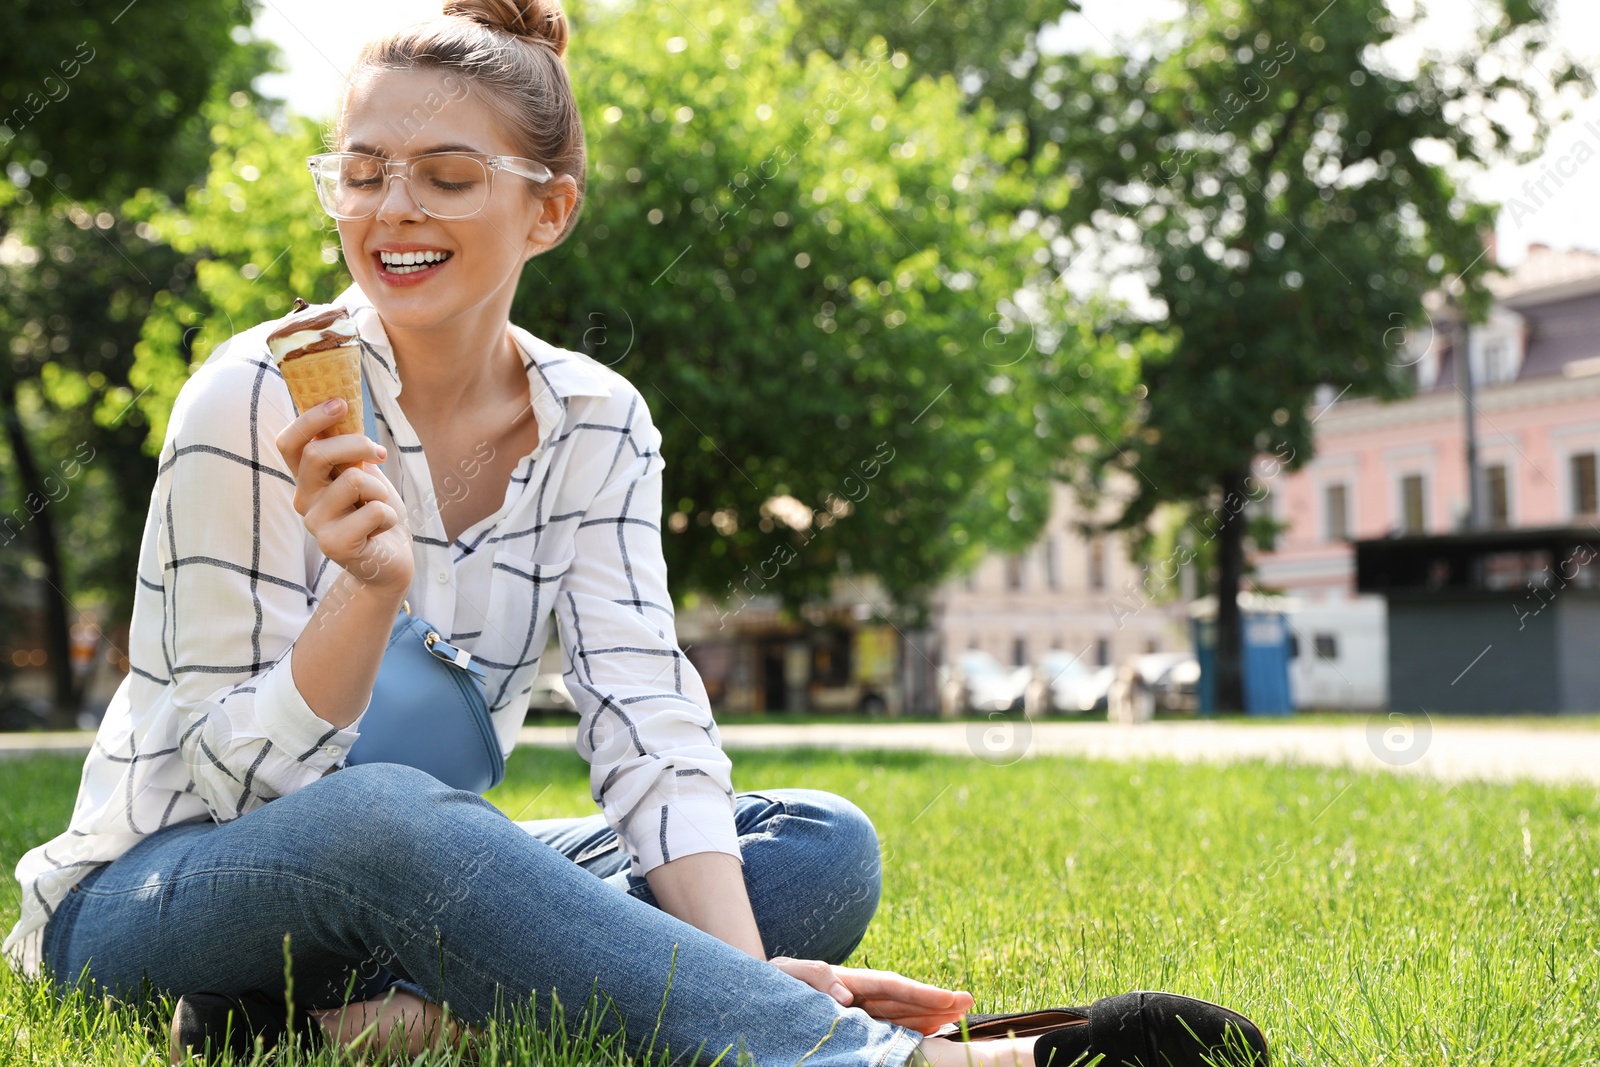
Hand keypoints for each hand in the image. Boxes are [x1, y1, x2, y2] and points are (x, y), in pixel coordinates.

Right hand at [275, 397, 412, 596]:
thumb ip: (349, 450)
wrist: (391, 560)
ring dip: (380, 489)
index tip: (340, 403)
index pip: (290, 443)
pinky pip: (373, 510)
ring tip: (380, 507)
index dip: (310, 419)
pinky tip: (382, 529)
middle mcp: (304, 499)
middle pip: (317, 455)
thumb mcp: (364, 474)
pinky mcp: (334, 545)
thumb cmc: (378, 513)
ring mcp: (315, 524)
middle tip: (379, 454)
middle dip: (357, 445)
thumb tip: (341, 405)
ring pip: (353, 481)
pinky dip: (389, 516)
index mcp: (308, 479)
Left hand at [768, 956, 974, 1034]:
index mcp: (846, 980)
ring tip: (959, 1016)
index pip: (891, 987)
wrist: (751, 995)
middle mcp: (858, 995)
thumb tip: (845, 996)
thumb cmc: (770, 981)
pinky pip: (886, 1028)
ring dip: (929, 1015)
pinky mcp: (851, 1026)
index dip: (921, 993)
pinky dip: (909, 1028)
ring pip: (900, 1014)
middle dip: (936, 1002)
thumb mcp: (785, 974)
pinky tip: (931, 1030)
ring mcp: (857, 1011)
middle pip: (904, 1000)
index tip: (950, 999)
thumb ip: (813, 976)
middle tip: (968, 1004)